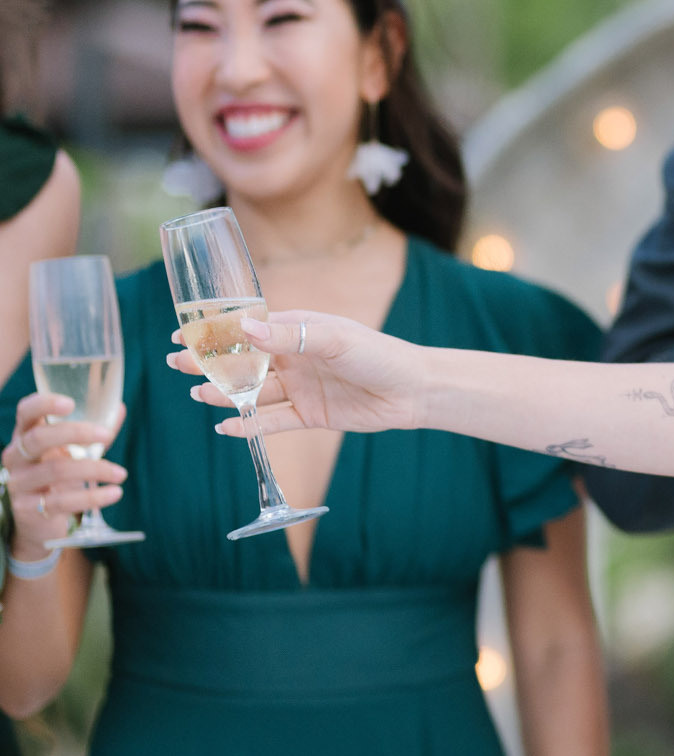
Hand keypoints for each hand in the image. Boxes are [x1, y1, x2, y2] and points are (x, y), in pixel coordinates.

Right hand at [3, 394, 124, 551]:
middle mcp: (15, 457)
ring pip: (56, 470)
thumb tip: (119, 407)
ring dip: (95, 469)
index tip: (70, 403)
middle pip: (38, 438)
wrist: (38, 519)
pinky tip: (115, 493)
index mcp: (25, 435)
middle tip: (106, 435)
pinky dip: (92, 496)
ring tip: (121, 473)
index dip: (43, 404)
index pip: (25, 413)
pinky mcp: (28, 509)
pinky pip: (62, 501)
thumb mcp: (71, 450)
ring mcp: (18, 483)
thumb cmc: (57, 474)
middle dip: (76, 433)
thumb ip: (92, 431)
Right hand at [168, 310, 426, 437]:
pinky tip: (226, 427)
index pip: (248, 328)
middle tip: (177, 363)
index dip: (215, 332)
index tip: (182, 333)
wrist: (413, 391)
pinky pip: (272, 421)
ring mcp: (300, 387)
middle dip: (210, 362)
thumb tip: (245, 327)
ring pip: (252, 392)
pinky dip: (249, 426)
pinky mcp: (309, 415)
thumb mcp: (334, 339)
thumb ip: (290, 336)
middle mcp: (295, 358)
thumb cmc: (378, 354)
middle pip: (243, 361)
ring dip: (224, 394)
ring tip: (198, 394)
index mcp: (299, 330)